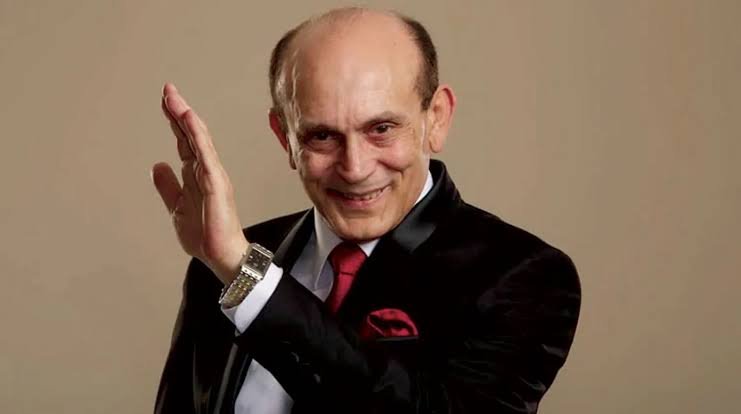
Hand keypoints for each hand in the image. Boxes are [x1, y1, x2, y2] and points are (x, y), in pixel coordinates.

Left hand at [151, 83, 247, 283]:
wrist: (220, 255)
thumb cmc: (205, 234)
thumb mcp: (176, 207)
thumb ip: (168, 185)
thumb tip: (157, 165)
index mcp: (196, 175)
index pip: (184, 141)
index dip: (174, 121)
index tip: (166, 100)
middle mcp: (206, 170)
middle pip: (191, 135)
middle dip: (179, 111)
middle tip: (168, 90)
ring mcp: (212, 175)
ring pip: (199, 140)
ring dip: (187, 119)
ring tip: (175, 100)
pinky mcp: (216, 184)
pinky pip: (206, 155)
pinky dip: (198, 137)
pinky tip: (190, 121)